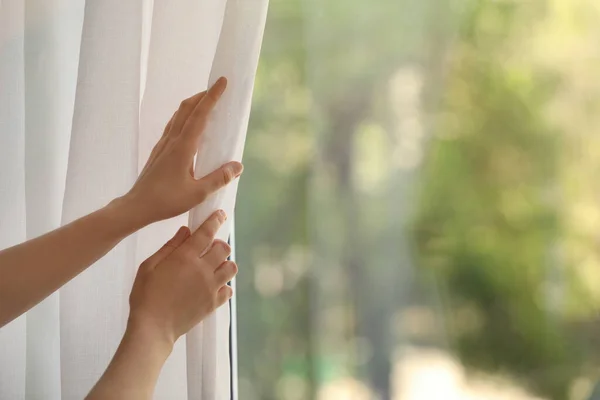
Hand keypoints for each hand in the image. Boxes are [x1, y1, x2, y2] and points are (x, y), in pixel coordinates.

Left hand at [123, 77, 242, 225]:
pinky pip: (173, 126)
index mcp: (183, 147)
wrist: (137, 206)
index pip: (200, 115)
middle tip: (217, 89)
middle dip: (202, 95)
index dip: (212, 96)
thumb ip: (219, 178)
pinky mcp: (159, 151)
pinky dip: (185, 117)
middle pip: (186, 108)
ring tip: (206, 103)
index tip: (222, 81)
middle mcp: (172, 140)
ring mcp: (163, 144)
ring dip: (193, 105)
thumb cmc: (167, 201)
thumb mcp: (198, 193)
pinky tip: (189, 126)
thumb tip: (238, 166)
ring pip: (178, 115)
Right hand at [127, 210, 237, 346]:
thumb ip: (170, 247)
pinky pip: (229, 290)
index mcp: (186, 257)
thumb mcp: (149, 266)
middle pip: (224, 248)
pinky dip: (224, 286)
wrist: (153, 328)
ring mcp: (211, 287)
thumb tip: (186, 231)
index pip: (207, 233)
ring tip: (212, 268)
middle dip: (218, 244)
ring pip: (231, 268)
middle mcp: (203, 269)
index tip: (220, 215)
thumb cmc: (145, 296)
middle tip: (208, 249)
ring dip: (224, 264)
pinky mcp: (214, 303)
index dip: (215, 221)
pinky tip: (213, 287)